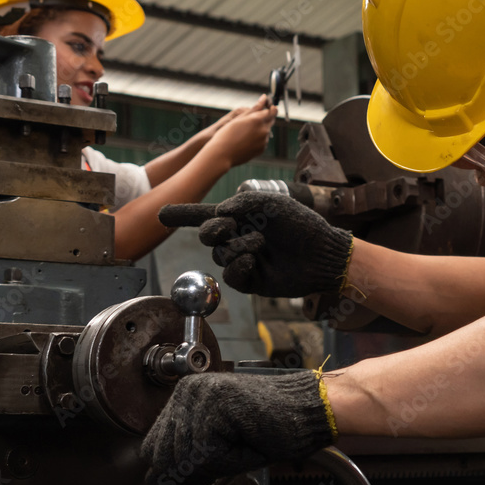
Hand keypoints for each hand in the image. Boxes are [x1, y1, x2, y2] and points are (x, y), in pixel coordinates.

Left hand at [141, 371, 335, 484]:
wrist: (308, 412)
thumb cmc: (270, 428)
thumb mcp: (218, 448)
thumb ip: (184, 460)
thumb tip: (154, 481)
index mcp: (184, 397)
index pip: (152, 447)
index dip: (176, 470)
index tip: (204, 470)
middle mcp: (187, 391)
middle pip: (163, 455)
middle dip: (194, 470)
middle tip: (229, 457)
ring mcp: (201, 393)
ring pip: (186, 457)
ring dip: (218, 464)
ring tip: (242, 444)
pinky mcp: (216, 403)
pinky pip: (207, 453)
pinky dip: (230, 459)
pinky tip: (248, 442)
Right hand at [158, 192, 352, 296]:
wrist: (322, 253)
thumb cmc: (301, 224)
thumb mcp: (271, 204)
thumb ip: (242, 202)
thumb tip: (217, 213)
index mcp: (242, 217)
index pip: (205, 215)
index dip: (182, 215)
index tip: (161, 214)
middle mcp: (239, 237)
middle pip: (208, 235)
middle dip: (213, 229)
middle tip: (228, 225)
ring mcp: (244, 260)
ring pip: (221, 255)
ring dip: (237, 246)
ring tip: (261, 243)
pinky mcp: (251, 281)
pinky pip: (231, 276)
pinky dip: (239, 266)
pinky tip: (254, 260)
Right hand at [204, 99, 276, 166]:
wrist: (222, 154)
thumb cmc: (226, 134)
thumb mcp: (239, 118)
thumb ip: (254, 108)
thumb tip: (264, 98)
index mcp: (257, 120)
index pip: (271, 111)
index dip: (270, 108)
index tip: (268, 106)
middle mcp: (263, 131)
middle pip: (271, 120)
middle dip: (266, 117)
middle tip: (255, 117)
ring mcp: (263, 141)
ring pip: (266, 131)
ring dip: (261, 128)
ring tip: (246, 130)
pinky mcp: (262, 149)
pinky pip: (263, 140)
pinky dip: (258, 137)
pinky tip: (246, 139)